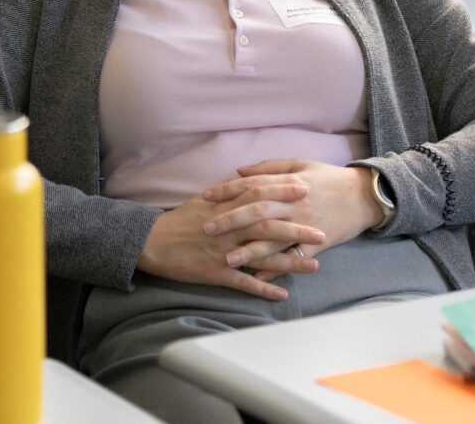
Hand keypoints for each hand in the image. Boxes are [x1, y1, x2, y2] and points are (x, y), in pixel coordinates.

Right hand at [137, 192, 327, 300]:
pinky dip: (264, 289)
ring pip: (262, 256)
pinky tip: (283, 294)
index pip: (260, 196)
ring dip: (289, 261)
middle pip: (268, 227)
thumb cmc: (180, 220)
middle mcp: (228, 228)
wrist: (153, 241)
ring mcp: (223, 251)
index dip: (284, 193)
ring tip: (314, 266)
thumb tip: (249, 180)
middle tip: (322, 232)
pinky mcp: (216, 272)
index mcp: (226, 207)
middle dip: (297, 229)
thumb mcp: (205, 200)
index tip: (307, 189)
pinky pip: (244, 282)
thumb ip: (229, 192)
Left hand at [203, 161, 385, 257]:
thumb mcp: (299, 164)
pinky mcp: (317, 244)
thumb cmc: (329, 178)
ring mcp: (306, 226)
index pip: (252, 185)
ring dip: (249, 251)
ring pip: (273, 240)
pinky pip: (293, 258)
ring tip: (227, 259)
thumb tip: (238, 170)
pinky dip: (277, 269)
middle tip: (207, 228)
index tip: (206, 197)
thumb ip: (268, 168)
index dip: (228, 191)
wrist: (364, 196)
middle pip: (258, 212)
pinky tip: (259, 277)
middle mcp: (294, 205)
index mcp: (288, 184)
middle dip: (231, 220)